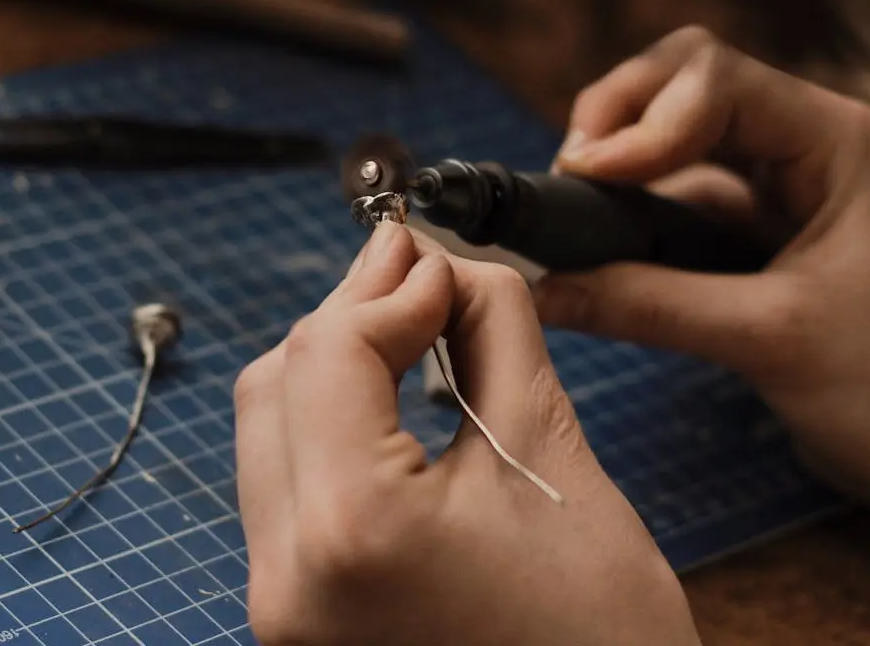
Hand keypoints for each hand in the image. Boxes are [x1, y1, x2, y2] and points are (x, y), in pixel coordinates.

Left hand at [234, 221, 701, 645]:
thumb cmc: (600, 635)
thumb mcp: (553, 460)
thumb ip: (493, 336)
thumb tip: (451, 270)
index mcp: (350, 530)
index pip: (330, 349)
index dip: (388, 286)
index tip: (442, 261)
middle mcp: (285, 576)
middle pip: (278, 382)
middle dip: (350, 313)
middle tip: (418, 272)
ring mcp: (278, 607)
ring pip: (269, 431)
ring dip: (332, 364)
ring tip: (406, 324)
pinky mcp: (293, 618)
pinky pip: (283, 487)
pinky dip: (327, 425)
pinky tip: (385, 395)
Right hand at [537, 25, 869, 533]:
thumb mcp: (766, 340)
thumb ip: (651, 306)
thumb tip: (547, 289)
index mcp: (833, 142)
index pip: (717, 79)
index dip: (642, 120)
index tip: (586, 178)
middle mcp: (800, 140)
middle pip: (683, 78)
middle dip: (617, 116)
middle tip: (571, 180)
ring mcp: (770, 179)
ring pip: (668, 127)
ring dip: (614, 158)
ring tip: (573, 213)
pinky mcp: (742, 223)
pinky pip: (666, 190)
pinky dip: (623, 207)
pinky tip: (596, 244)